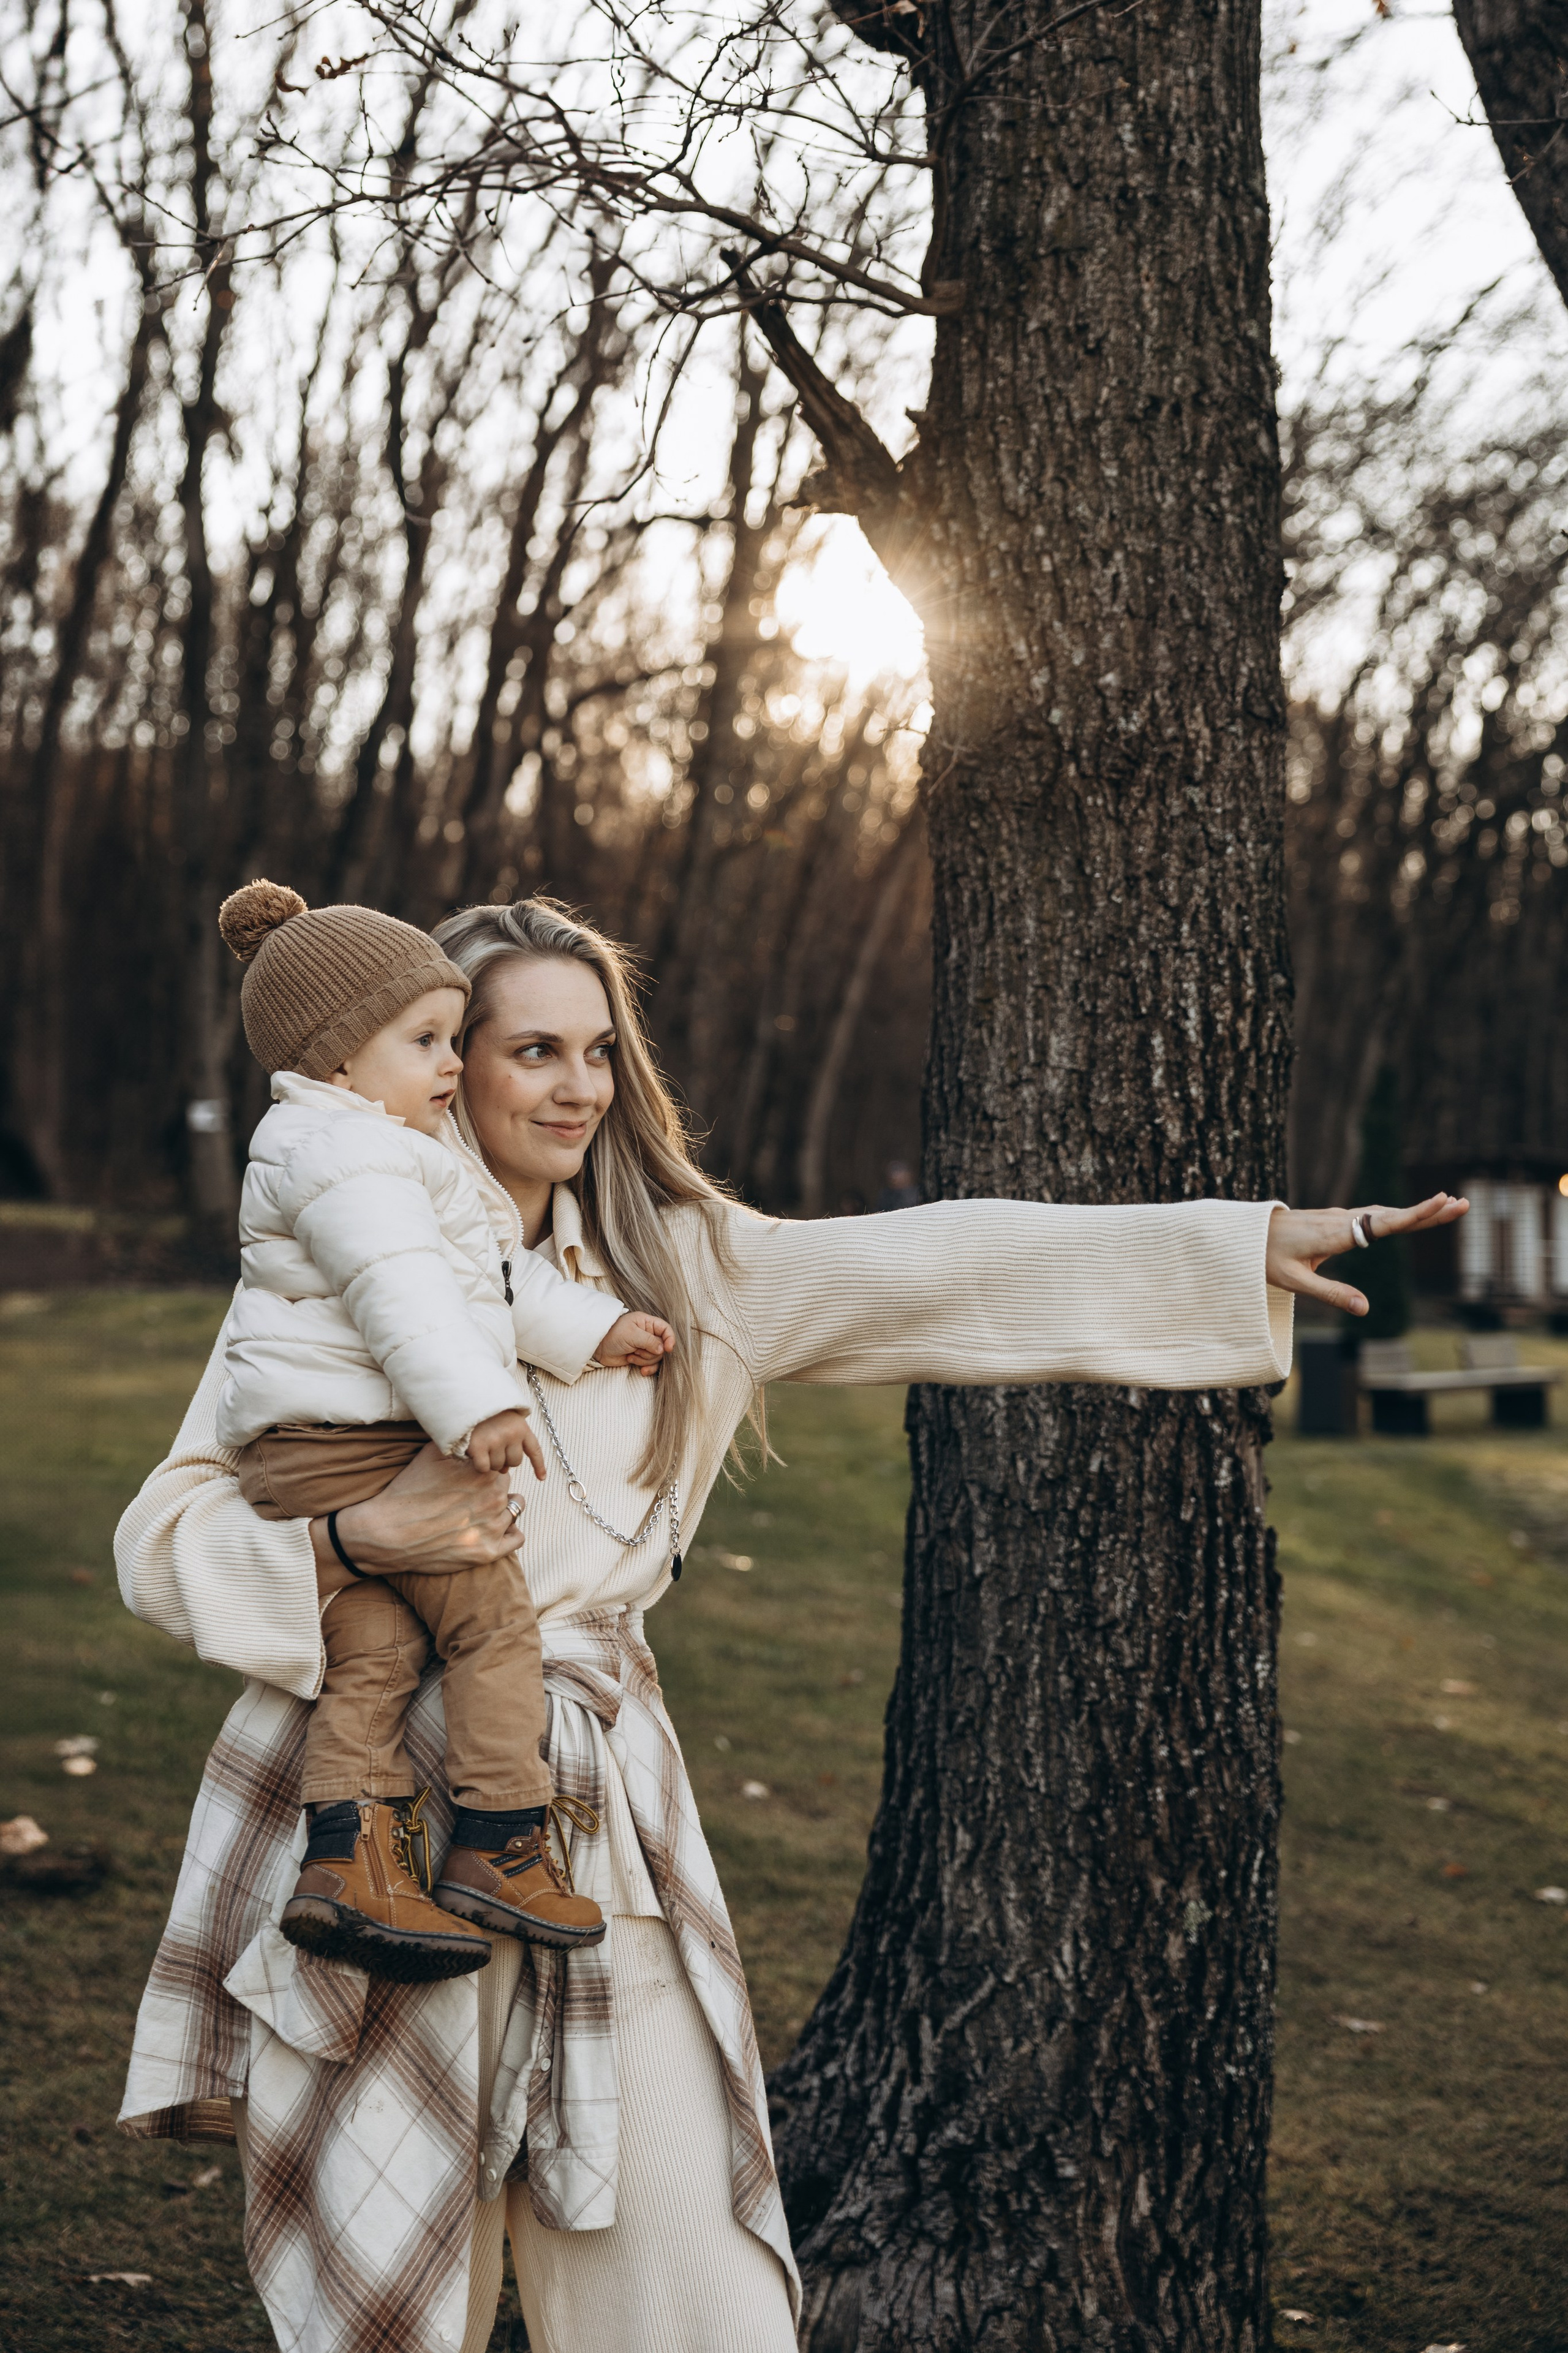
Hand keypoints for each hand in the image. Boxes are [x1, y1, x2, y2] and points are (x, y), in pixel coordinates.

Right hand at [308, 1441, 523, 1592]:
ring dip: (501, 1511)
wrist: (387, 1532)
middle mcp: (494, 1499)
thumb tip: (472, 1428)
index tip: (473, 1479)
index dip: (487, 1473)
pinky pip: (517, 1538)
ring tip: (479, 1513)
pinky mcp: (487, 1552)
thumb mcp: (432, 1454)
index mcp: (485, 1473)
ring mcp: (492, 1527)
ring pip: (514, 1511)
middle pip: (508, 1490)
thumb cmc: (407, 1491)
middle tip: (471, 1497)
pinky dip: (510, 1534)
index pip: (500, 1468)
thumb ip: (459, 1441)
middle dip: (493, 1491)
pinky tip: (496, 1530)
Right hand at [467, 1408, 545, 1479]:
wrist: (468, 1399)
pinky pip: (483, 1468)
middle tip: (493, 1448)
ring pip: (497, 1467)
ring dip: (490, 1461)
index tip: (542, 1478)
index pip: (534, 1450)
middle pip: (514, 1463)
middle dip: (505, 1460)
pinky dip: (479, 1464)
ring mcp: (495, 1440)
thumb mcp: (507, 1421)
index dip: (539, 1465)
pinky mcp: (478, 1446)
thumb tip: (506, 1469)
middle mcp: (511, 1434)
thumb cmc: (487, 1414)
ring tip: (483, 1445)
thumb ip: (513, 1441)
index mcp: (521, 1427)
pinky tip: (475, 1453)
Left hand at [594, 1309, 675, 1377]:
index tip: (667, 1349)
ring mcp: (644, 1347)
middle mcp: (648, 1334)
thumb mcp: (631, 1334)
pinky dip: (648, 1369)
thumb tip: (662, 1350)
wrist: (598, 1349)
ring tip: (631, 1356)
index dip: (669, 1339)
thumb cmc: (612, 1335)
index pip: (666, 1329)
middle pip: (662, 1347)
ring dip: (645, 1360)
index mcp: (647, 1323)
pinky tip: (641, 1371)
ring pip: (656, 1357)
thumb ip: (649, 1341)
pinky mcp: (640, 1358)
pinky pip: (652, 1365)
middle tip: (636, 1350)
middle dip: (650, 1352)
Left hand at [1266, 1194, 1467, 1315]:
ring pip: (1384, 1214)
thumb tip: (1365, 1308)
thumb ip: (1330, 1294)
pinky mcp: (1335, 1220)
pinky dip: (1396, 1215)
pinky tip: (1409, 1217)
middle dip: (1428, 1211)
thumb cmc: (1264, 1258)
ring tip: (1448, 1207)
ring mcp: (1338, 1217)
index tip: (1443, 1200)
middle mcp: (1340, 1220)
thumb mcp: (1293, 1282)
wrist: (1242, 1234)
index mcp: (1334, 1233)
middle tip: (1464, 1204)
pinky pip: (1372, 1216)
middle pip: (1392, 1215)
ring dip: (1415, 1211)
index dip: (1415, 1213)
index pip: (1382, 1223)